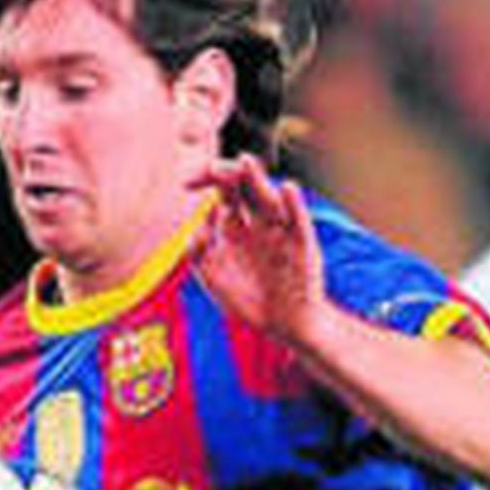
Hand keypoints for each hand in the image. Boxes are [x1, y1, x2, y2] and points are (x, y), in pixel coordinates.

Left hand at [196, 156, 327, 347]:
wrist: (285, 327)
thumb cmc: (250, 302)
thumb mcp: (215, 281)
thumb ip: (198, 255)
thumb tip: (197, 227)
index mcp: (237, 226)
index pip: (223, 191)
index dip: (206, 181)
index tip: (186, 182)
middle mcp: (259, 222)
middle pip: (245, 188)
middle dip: (229, 175)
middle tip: (213, 169)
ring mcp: (282, 231)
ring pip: (268, 199)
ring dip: (258, 180)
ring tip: (245, 162)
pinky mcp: (303, 245)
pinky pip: (299, 221)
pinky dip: (294, 205)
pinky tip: (287, 189)